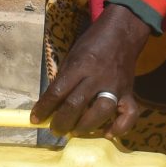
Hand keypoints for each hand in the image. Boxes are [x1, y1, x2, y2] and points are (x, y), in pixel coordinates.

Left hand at [32, 4, 150, 138]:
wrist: (123, 32)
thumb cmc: (93, 43)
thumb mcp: (73, 55)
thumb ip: (65, 78)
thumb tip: (52, 104)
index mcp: (81, 65)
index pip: (58, 91)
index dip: (44, 108)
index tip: (35, 119)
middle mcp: (98, 76)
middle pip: (77, 105)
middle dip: (62, 122)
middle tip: (56, 130)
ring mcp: (116, 86)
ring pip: (101, 112)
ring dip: (85, 127)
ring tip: (75, 131)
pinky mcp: (130, 92)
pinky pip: (129, 115)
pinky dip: (120, 128)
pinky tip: (107, 133)